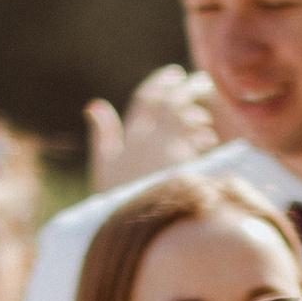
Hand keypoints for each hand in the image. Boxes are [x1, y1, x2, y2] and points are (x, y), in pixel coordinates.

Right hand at [85, 69, 221, 192]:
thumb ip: (102, 135)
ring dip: (198, 111)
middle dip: (188, 86)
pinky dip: (203, 134)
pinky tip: (207, 139)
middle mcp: (147, 139)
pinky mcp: (183, 166)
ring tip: (204, 115)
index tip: (174, 73)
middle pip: (171, 101)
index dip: (160, 82)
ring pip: (187, 118)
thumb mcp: (103, 167)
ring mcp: (166, 152)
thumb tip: (95, 104)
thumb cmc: (114, 201)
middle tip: (202, 80)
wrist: (127, 227)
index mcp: (127, 137)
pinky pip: (198, 140)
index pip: (145, 98)